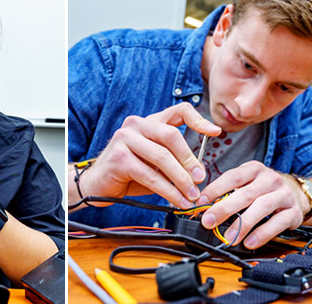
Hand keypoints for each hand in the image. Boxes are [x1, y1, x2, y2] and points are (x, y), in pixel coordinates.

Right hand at [79, 103, 220, 208]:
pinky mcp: (119, 158)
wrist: (96, 185)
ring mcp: (125, 139)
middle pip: (172, 136)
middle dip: (189, 160)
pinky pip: (150, 175)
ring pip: (162, 157)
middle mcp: (136, 125)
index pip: (179, 111)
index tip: (215, 132)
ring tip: (191, 195)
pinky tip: (177, 200)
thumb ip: (173, 160)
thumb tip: (199, 172)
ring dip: (181, 180)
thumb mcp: (154, 163)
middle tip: (200, 179)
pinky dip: (168, 191)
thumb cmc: (128, 174)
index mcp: (148, 122)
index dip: (199, 120)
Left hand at [198, 161, 305, 248]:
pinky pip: (277, 224)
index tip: (201, 202)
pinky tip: (249, 242)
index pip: (232, 177)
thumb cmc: (263, 189)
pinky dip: (262, 234)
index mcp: (254, 169)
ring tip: (229, 237)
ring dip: (243, 224)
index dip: (215, 189)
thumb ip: (228, 192)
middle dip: (224, 209)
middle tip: (209, 221)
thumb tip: (204, 207)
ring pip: (262, 207)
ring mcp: (283, 195)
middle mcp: (270, 179)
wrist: (296, 194)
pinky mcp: (293, 212)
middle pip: (245, 194)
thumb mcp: (247, 183)